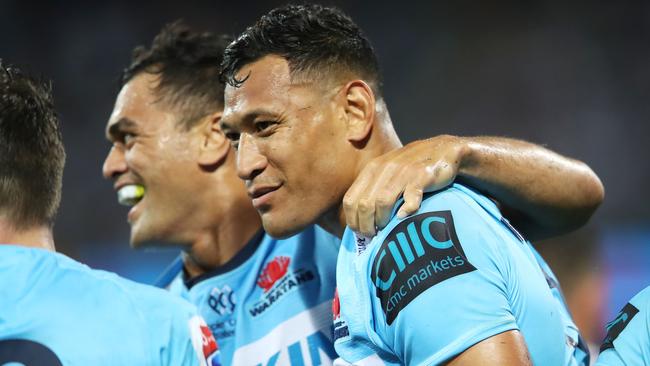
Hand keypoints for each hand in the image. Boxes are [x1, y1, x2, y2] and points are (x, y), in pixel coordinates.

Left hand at [343, 135, 467, 236]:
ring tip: (387, 229)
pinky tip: (405, 216)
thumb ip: (373, 189)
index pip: (350, 200)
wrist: (443, 150)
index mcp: (371, 170)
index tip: (360, 232)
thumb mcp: (386, 172)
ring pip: (382, 202)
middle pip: (364, 204)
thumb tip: (360, 220)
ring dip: (383, 220)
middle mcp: (383, 169)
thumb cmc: (412, 167)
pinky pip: (410, 197)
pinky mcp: (422, 176)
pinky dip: (407, 210)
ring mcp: (402, 172)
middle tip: (374, 235)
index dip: (353, 220)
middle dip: (366, 225)